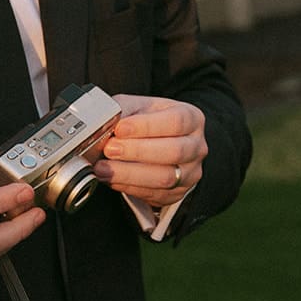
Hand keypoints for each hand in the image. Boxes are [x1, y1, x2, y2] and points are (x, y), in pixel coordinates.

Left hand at [92, 94, 206, 208]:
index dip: (146, 126)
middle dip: (137, 151)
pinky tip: (111, 179)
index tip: (120, 128)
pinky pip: (154, 194)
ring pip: (164, 178)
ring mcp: (190, 172)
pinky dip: (129, 187)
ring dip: (129, 174)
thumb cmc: (150, 122)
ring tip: (103, 168)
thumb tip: (106, 121)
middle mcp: (196, 147)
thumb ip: (124, 110)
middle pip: (173, 151)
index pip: (175, 122)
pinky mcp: (177, 193)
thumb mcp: (139, 107)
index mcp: (192, 119)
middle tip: (110, 149)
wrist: (162, 143)